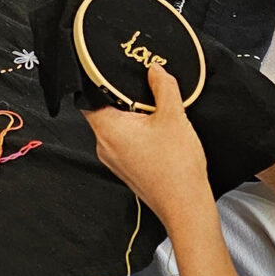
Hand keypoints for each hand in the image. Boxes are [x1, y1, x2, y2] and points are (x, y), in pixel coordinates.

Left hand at [81, 64, 209, 227]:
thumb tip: (155, 70)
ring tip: (155, 112)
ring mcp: (112, 159)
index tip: (116, 73)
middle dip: (123, 99)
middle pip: (104, 111)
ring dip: (132, 117)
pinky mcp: (124, 168)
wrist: (185, 205)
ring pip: (115, 127)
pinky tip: (157, 132)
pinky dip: (136, 133)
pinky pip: (124, 142)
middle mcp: (103, 145)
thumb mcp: (173, 116)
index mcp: (106, 128)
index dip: (102, 82)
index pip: (89, 97)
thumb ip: (163, 87)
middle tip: (145, 89)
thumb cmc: (176, 166)